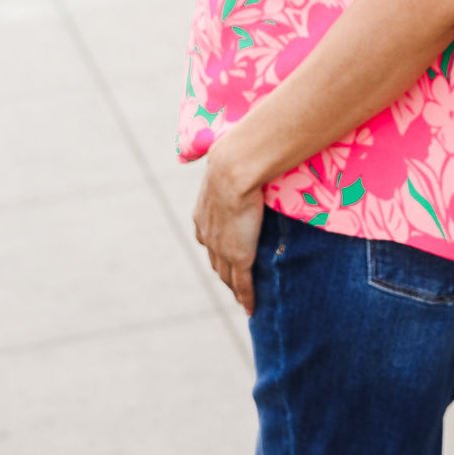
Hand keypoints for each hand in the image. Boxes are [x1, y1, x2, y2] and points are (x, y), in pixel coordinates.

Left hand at [192, 141, 264, 315]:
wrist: (234, 169)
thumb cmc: (235, 159)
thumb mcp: (227, 165)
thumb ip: (230, 166)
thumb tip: (232, 145)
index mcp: (203, 216)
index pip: (210, 240)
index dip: (218, 251)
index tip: (225, 258)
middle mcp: (208, 236)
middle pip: (216, 263)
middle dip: (224, 274)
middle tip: (234, 286)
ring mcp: (222, 248)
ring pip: (227, 276)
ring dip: (234, 289)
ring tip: (243, 300)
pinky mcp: (239, 256)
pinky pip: (243, 284)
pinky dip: (247, 297)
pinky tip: (250, 309)